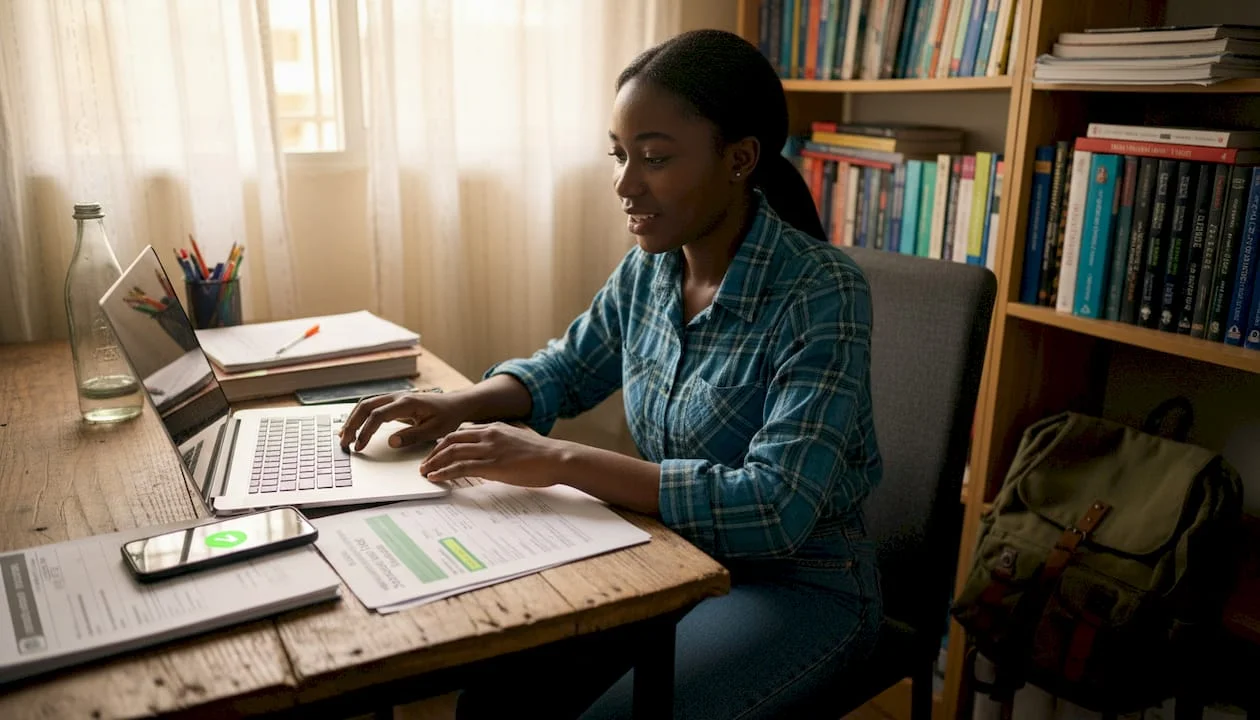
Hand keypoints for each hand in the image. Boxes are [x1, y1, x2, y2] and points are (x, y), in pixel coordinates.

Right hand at [339, 390, 467, 451]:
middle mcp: (397, 396)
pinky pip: (372, 405)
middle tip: (344, 442)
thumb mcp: (435, 430)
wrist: (455, 404)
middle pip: (366, 406)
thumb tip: (390, 443)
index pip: (378, 415)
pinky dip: (360, 416)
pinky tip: (353, 427)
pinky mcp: (394, 401)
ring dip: (353, 419)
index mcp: (406, 403)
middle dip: (352, 424)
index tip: (359, 447)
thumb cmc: (447, 417)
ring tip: (344, 437)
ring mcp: (394, 397)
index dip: (365, 432)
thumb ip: (412, 436)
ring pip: (366, 404)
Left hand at [420, 422, 563, 486]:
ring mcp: (489, 449)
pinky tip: (436, 478)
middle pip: (451, 440)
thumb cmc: (543, 454)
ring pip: (452, 452)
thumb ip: (504, 443)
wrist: (558, 458)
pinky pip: (460, 468)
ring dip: (434, 463)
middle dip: (434, 452)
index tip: (436, 452)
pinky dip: (444, 472)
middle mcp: (489, 435)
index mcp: (495, 428)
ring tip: (425, 472)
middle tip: (425, 464)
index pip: (461, 432)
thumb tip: (497, 454)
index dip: (445, 443)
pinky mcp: (492, 465)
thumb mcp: (520, 441)